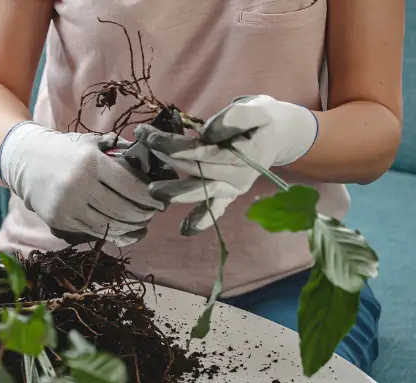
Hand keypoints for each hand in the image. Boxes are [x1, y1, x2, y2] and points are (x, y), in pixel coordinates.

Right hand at [0, 122, 172, 246]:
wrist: (27, 161)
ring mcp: (67, 206)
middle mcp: (78, 185)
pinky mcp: (59, 220)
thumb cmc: (66, 151)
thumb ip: (118, 150)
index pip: (130, 186)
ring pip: (109, 224)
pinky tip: (122, 229)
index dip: (150, 197)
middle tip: (152, 214)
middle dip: (143, 215)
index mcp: (91, 163)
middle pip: (122, 209)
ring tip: (140, 223)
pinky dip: (111, 233)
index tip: (160, 201)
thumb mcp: (91, 143)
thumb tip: (150, 161)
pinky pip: (92, 232)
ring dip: (130, 227)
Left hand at [134, 95, 317, 234]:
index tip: (150, 135)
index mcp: (244, 154)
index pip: (202, 152)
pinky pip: (216, 211)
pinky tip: (185, 230)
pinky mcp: (229, 195)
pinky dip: (202, 220)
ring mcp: (233, 188)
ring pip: (201, 192)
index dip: (173, 145)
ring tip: (153, 191)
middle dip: (167, 158)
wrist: (281, 136)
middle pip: (196, 170)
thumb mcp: (256, 109)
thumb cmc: (263, 119)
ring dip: (176, 193)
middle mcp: (238, 176)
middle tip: (143, 146)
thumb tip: (206, 133)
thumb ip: (234, 118)